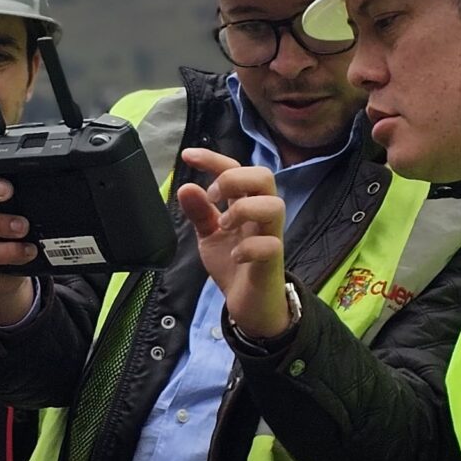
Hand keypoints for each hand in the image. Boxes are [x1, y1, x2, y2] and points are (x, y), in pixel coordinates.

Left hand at [175, 149, 291, 341]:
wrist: (248, 305)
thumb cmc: (234, 264)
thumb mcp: (209, 236)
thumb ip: (200, 212)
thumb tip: (185, 187)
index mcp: (245, 204)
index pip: (236, 169)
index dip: (213, 158)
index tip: (187, 155)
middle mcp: (261, 215)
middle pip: (265, 176)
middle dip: (235, 179)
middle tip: (214, 198)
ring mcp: (270, 236)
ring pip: (274, 205)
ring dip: (244, 210)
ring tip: (224, 226)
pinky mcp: (273, 261)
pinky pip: (271, 245)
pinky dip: (249, 248)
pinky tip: (235, 256)